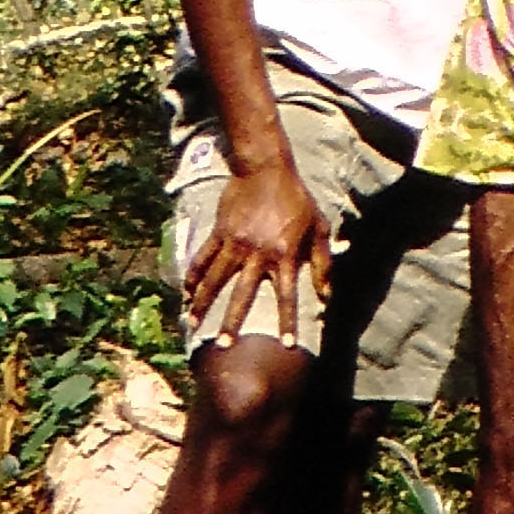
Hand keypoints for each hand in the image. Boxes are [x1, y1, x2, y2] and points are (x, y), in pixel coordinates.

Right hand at [183, 152, 330, 339]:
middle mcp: (257, 254)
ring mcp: (235, 244)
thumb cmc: (297, 199)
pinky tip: (186, 291)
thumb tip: (327, 294)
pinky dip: (193, 274)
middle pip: (242, 295)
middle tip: (223, 346)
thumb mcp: (318, 228)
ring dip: (203, 302)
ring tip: (191, 323)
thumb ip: (322, 263)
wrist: (266, 168)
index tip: (286, 345)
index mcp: (283, 255)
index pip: (287, 296)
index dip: (287, 321)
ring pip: (215, 279)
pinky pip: (203, 257)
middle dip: (231, 322)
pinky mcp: (219, 232)